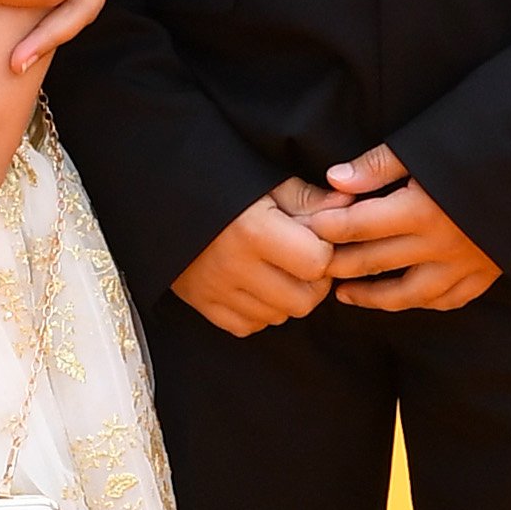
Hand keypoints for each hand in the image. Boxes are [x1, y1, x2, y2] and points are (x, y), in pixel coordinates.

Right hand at [169, 188, 335, 337]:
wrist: (160, 198)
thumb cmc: (221, 186)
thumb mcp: (267, 182)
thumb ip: (309, 199)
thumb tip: (350, 206)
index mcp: (254, 231)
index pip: (318, 263)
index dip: (326, 252)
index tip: (318, 240)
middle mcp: (235, 267)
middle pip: (303, 300)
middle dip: (313, 282)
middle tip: (302, 260)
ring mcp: (216, 290)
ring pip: (279, 316)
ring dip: (287, 297)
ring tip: (277, 270)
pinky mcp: (202, 304)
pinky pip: (249, 326)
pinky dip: (259, 311)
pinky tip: (254, 286)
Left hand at [300, 144, 500, 314]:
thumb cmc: (489, 139)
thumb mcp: (429, 143)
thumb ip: (379, 166)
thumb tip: (334, 180)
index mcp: (422, 211)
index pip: (357, 226)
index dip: (327, 228)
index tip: (308, 228)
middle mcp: (441, 245)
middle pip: (374, 262)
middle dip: (338, 265)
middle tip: (311, 267)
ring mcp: (467, 264)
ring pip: (409, 293)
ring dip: (372, 296)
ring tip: (345, 294)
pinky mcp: (490, 271)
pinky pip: (451, 298)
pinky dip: (424, 301)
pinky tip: (406, 298)